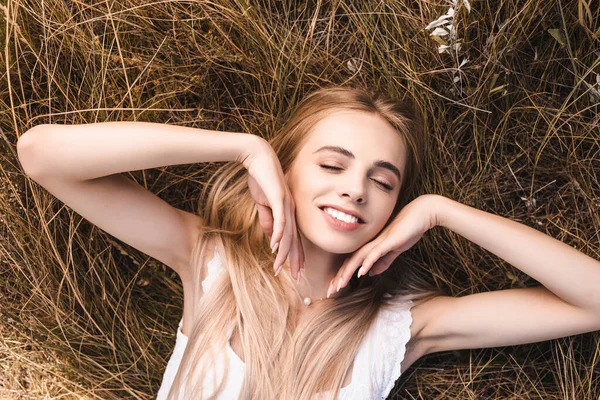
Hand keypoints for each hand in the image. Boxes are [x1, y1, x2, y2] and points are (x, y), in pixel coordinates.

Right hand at [239, 137, 304, 280]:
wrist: (257, 157)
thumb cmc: (260, 178)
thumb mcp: (263, 203)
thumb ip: (267, 219)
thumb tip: (270, 236)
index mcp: (288, 212)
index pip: (293, 238)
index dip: (295, 256)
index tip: (295, 272)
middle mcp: (291, 211)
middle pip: (295, 240)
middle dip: (295, 261)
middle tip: (297, 279)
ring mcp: (287, 205)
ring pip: (288, 234)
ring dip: (284, 253)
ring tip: (280, 268)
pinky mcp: (279, 199)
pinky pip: (280, 221)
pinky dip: (278, 235)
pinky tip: (275, 248)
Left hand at [327, 194, 441, 296]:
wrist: (421, 214)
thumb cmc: (408, 230)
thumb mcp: (394, 250)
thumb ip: (383, 261)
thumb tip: (371, 273)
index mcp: (371, 246)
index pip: (352, 263)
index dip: (342, 276)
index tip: (335, 289)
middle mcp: (371, 244)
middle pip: (350, 262)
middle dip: (339, 278)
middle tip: (329, 291)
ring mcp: (378, 241)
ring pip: (358, 259)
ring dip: (348, 273)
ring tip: (339, 285)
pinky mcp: (388, 241)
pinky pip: (375, 253)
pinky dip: (367, 262)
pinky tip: (360, 272)